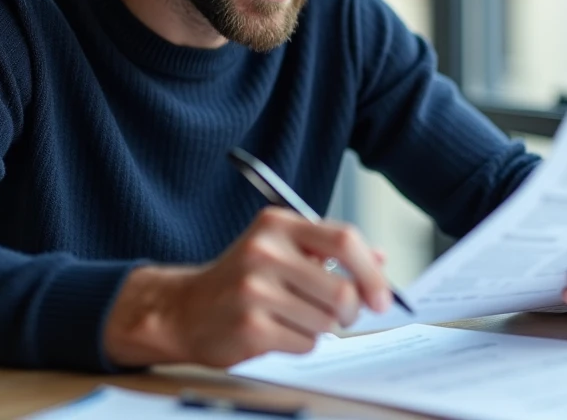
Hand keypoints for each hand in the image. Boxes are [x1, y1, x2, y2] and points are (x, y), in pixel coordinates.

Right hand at [103, 207, 390, 367]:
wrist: (185, 309)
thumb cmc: (243, 278)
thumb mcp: (282, 249)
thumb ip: (329, 251)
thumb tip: (381, 260)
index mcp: (277, 224)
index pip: (344, 240)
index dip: (371, 272)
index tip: (381, 297)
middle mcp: (264, 251)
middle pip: (341, 290)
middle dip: (351, 311)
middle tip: (343, 316)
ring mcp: (255, 289)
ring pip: (326, 321)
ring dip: (321, 327)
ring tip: (294, 318)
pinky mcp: (250, 326)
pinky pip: (306, 343)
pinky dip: (301, 343)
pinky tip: (278, 331)